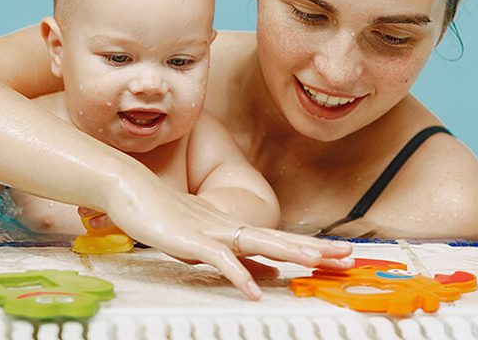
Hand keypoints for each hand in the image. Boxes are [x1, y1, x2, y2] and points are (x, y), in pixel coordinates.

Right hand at [103, 184, 353, 299]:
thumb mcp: (202, 241)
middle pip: (279, 238)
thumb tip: (266, 275)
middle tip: (349, 257)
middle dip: (315, 249)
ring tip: (319, 264)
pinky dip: (238, 274)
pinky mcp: (191, 239)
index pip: (278, 237)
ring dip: (290, 253)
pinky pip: (220, 259)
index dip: (310, 246)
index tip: (339, 254)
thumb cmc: (160, 213)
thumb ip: (234, 257)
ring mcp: (211, 230)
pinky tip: (253, 290)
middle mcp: (228, 226)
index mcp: (232, 226)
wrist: (129, 187)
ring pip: (258, 242)